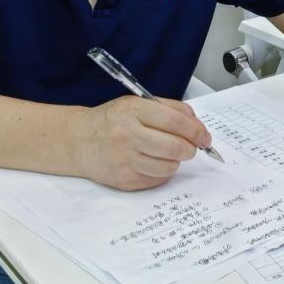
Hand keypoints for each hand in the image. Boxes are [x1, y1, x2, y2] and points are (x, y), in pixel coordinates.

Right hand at [74, 96, 213, 190]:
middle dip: (191, 148)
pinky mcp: (124, 180)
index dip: (197, 131)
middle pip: (176, 147)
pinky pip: (157, 180)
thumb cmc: (112, 120)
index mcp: (134, 110)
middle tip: (191, 147)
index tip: (204, 136)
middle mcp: (128, 135)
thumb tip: (197, 125)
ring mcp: (125, 160)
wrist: (79, 140)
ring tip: (168, 153)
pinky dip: (162, 172)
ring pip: (170, 167)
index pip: (176, 122)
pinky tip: (153, 162)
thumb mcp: (137, 103)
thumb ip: (169, 109)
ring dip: (176, 161)